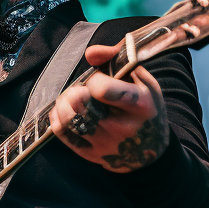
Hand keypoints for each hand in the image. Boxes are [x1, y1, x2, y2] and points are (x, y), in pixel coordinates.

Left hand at [49, 44, 169, 171]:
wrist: (151, 153)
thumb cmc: (146, 110)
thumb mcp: (143, 81)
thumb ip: (117, 59)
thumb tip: (90, 53)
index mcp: (140, 106)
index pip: (103, 90)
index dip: (94, 79)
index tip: (98, 80)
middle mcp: (123, 128)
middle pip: (81, 103)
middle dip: (76, 90)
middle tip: (81, 89)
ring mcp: (105, 144)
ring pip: (68, 118)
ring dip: (63, 102)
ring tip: (71, 98)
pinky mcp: (91, 154)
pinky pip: (63, 133)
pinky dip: (57, 117)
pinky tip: (65, 110)